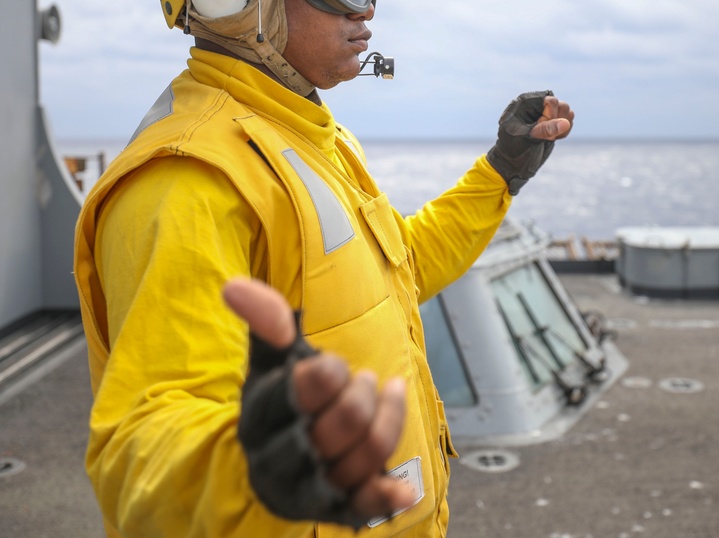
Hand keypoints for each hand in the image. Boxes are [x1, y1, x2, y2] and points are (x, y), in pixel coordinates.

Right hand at [223, 278, 415, 523]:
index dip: (328, 373)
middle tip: (366, 380)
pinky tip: (404, 488)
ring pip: (364, 456)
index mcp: (259, 417)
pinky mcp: (334, 511)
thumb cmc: (282, 400)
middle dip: (363, 395)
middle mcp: (277, 460)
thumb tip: (234, 286)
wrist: (277, 462)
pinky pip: (364, 507)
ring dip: (387, 420)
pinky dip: (386, 496)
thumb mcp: (272, 360)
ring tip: (387, 396)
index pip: (304, 389)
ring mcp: (307, 490)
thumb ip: (266, 322)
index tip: (333, 366)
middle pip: (341, 424)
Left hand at [486, 90, 573, 194]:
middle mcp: (536, 105)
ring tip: (550, 138)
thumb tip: (566, 123)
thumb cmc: (514, 149)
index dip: (551, 117)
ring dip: (563, 127)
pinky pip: (567, 120)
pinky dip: (564, 130)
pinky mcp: (551, 123)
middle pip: (561, 105)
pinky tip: (552, 138)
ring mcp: (544, 113)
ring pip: (566, 111)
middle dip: (558, 122)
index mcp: (525, 103)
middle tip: (546, 136)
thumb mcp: (527, 138)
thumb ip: (545, 130)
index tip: (540, 131)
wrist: (514, 164)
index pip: (551, 102)